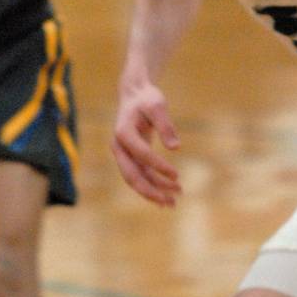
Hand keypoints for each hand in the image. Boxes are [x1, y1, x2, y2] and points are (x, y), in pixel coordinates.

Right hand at [111, 80, 181, 206]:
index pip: (141, 154)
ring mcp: (124, 154)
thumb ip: (166, 125)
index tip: (176, 175)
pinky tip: (170, 192)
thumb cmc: (147, 99)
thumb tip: (176, 148)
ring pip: (137, 179)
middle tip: (169, 201)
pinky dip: (155, 184)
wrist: (135, 95)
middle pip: (131, 175)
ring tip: (175, 201)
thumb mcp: (158, 106)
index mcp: (123, 133)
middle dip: (150, 191)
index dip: (158, 166)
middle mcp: (119, 147)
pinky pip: (142, 175)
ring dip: (154, 191)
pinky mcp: (132, 157)